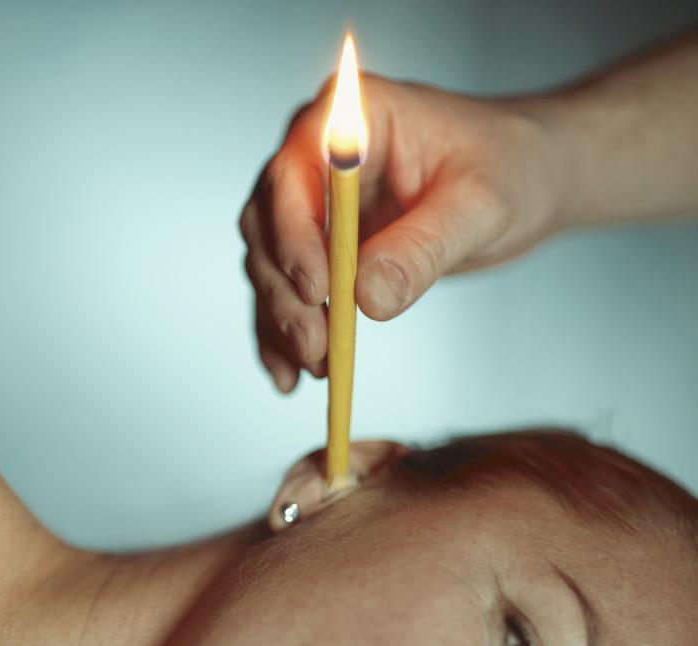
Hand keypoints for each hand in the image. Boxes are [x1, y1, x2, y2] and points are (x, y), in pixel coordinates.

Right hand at [240, 75, 565, 391]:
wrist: (530, 179)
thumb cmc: (513, 167)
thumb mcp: (481, 205)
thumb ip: (423, 247)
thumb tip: (367, 298)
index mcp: (350, 115)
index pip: (294, 174)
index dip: (293, 233)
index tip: (317, 289)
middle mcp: (316, 153)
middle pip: (269, 224)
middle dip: (286, 291)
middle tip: (316, 346)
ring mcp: (313, 201)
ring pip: (268, 264)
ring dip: (282, 319)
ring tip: (317, 366)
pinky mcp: (319, 243)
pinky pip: (285, 290)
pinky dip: (281, 334)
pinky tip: (290, 376)